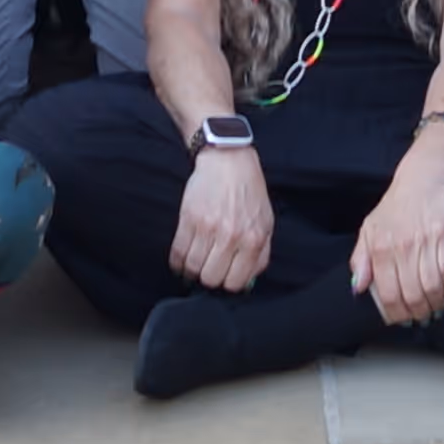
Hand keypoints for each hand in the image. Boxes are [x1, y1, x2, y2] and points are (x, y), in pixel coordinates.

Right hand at [171, 145, 273, 292]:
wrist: (228, 159)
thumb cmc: (249, 190)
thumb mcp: (266, 221)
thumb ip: (261, 253)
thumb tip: (248, 281)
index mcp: (253, 239)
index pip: (236, 282)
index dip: (228, 284)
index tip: (223, 277)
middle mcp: (231, 236)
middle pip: (211, 278)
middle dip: (209, 278)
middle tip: (208, 269)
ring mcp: (208, 228)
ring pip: (193, 268)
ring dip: (191, 270)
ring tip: (195, 264)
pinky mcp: (189, 219)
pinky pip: (177, 252)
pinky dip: (177, 261)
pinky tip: (182, 259)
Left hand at [351, 163, 443, 324]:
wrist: (423, 178)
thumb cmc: (396, 206)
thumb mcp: (369, 229)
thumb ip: (361, 259)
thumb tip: (357, 287)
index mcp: (380, 248)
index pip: (387, 293)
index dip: (396, 313)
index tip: (402, 321)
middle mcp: (401, 247)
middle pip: (411, 294)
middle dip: (418, 313)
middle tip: (422, 318)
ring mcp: (425, 241)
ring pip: (431, 286)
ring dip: (435, 304)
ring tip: (437, 309)